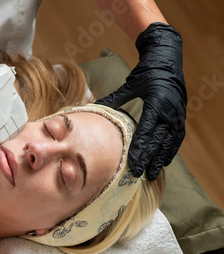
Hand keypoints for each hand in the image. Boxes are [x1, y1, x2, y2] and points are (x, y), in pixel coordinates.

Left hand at [95, 23, 186, 180]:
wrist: (167, 58)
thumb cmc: (146, 71)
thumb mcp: (129, 85)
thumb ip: (113, 99)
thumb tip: (94, 108)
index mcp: (156, 103)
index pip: (147, 132)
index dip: (140, 150)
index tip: (133, 164)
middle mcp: (170, 111)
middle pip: (158, 141)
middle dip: (148, 159)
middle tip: (138, 175)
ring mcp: (177, 114)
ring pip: (170, 142)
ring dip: (160, 159)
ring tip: (151, 174)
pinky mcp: (180, 115)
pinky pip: (176, 137)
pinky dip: (170, 150)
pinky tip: (164, 160)